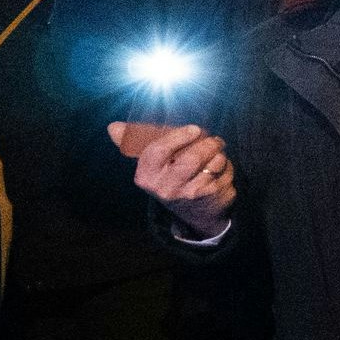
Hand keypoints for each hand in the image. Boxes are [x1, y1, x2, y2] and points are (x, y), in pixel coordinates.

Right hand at [116, 122, 236, 237]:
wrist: (194, 213)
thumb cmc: (170, 178)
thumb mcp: (152, 164)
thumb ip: (134, 142)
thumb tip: (112, 127)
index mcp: (146, 176)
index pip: (157, 152)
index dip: (177, 137)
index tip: (194, 128)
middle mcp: (166, 188)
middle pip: (191, 159)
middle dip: (207, 144)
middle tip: (215, 139)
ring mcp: (189, 195)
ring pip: (212, 163)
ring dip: (219, 154)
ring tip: (216, 153)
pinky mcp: (211, 198)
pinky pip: (225, 172)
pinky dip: (227, 166)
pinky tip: (221, 169)